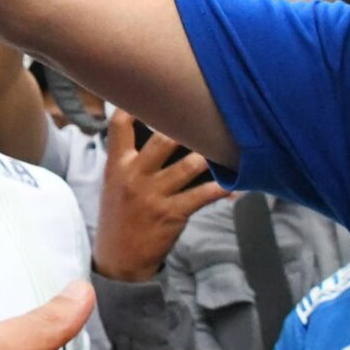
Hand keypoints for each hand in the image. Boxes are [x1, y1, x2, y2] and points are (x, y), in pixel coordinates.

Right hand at [91, 109, 231, 281]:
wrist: (119, 260)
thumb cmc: (120, 216)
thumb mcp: (114, 183)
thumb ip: (131, 157)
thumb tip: (160, 128)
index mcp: (117, 164)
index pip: (120, 124)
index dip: (136, 103)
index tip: (157, 89)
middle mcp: (134, 175)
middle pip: (163, 139)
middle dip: (187, 125)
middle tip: (208, 111)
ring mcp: (153, 195)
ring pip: (190, 165)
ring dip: (211, 155)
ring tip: (227, 144)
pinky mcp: (172, 213)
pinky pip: (203, 194)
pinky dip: (223, 188)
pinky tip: (236, 184)